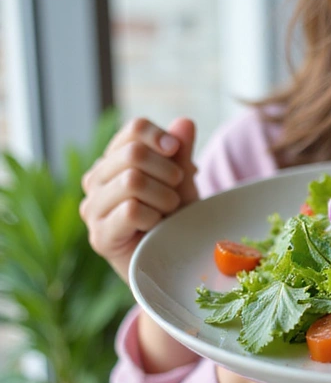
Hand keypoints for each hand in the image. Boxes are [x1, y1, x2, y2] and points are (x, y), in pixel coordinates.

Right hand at [80, 117, 198, 281]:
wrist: (171, 260)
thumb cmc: (174, 216)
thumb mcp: (182, 181)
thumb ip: (180, 152)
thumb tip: (184, 122)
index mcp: (115, 160)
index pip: (134, 129)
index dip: (161, 136)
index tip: (176, 150)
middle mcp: (96, 180)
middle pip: (134, 153)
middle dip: (168, 171)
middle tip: (177, 192)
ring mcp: (93, 209)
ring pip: (132, 180)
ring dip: (164, 197)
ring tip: (167, 212)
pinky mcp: (99, 236)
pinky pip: (131, 210)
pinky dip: (154, 217)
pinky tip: (156, 228)